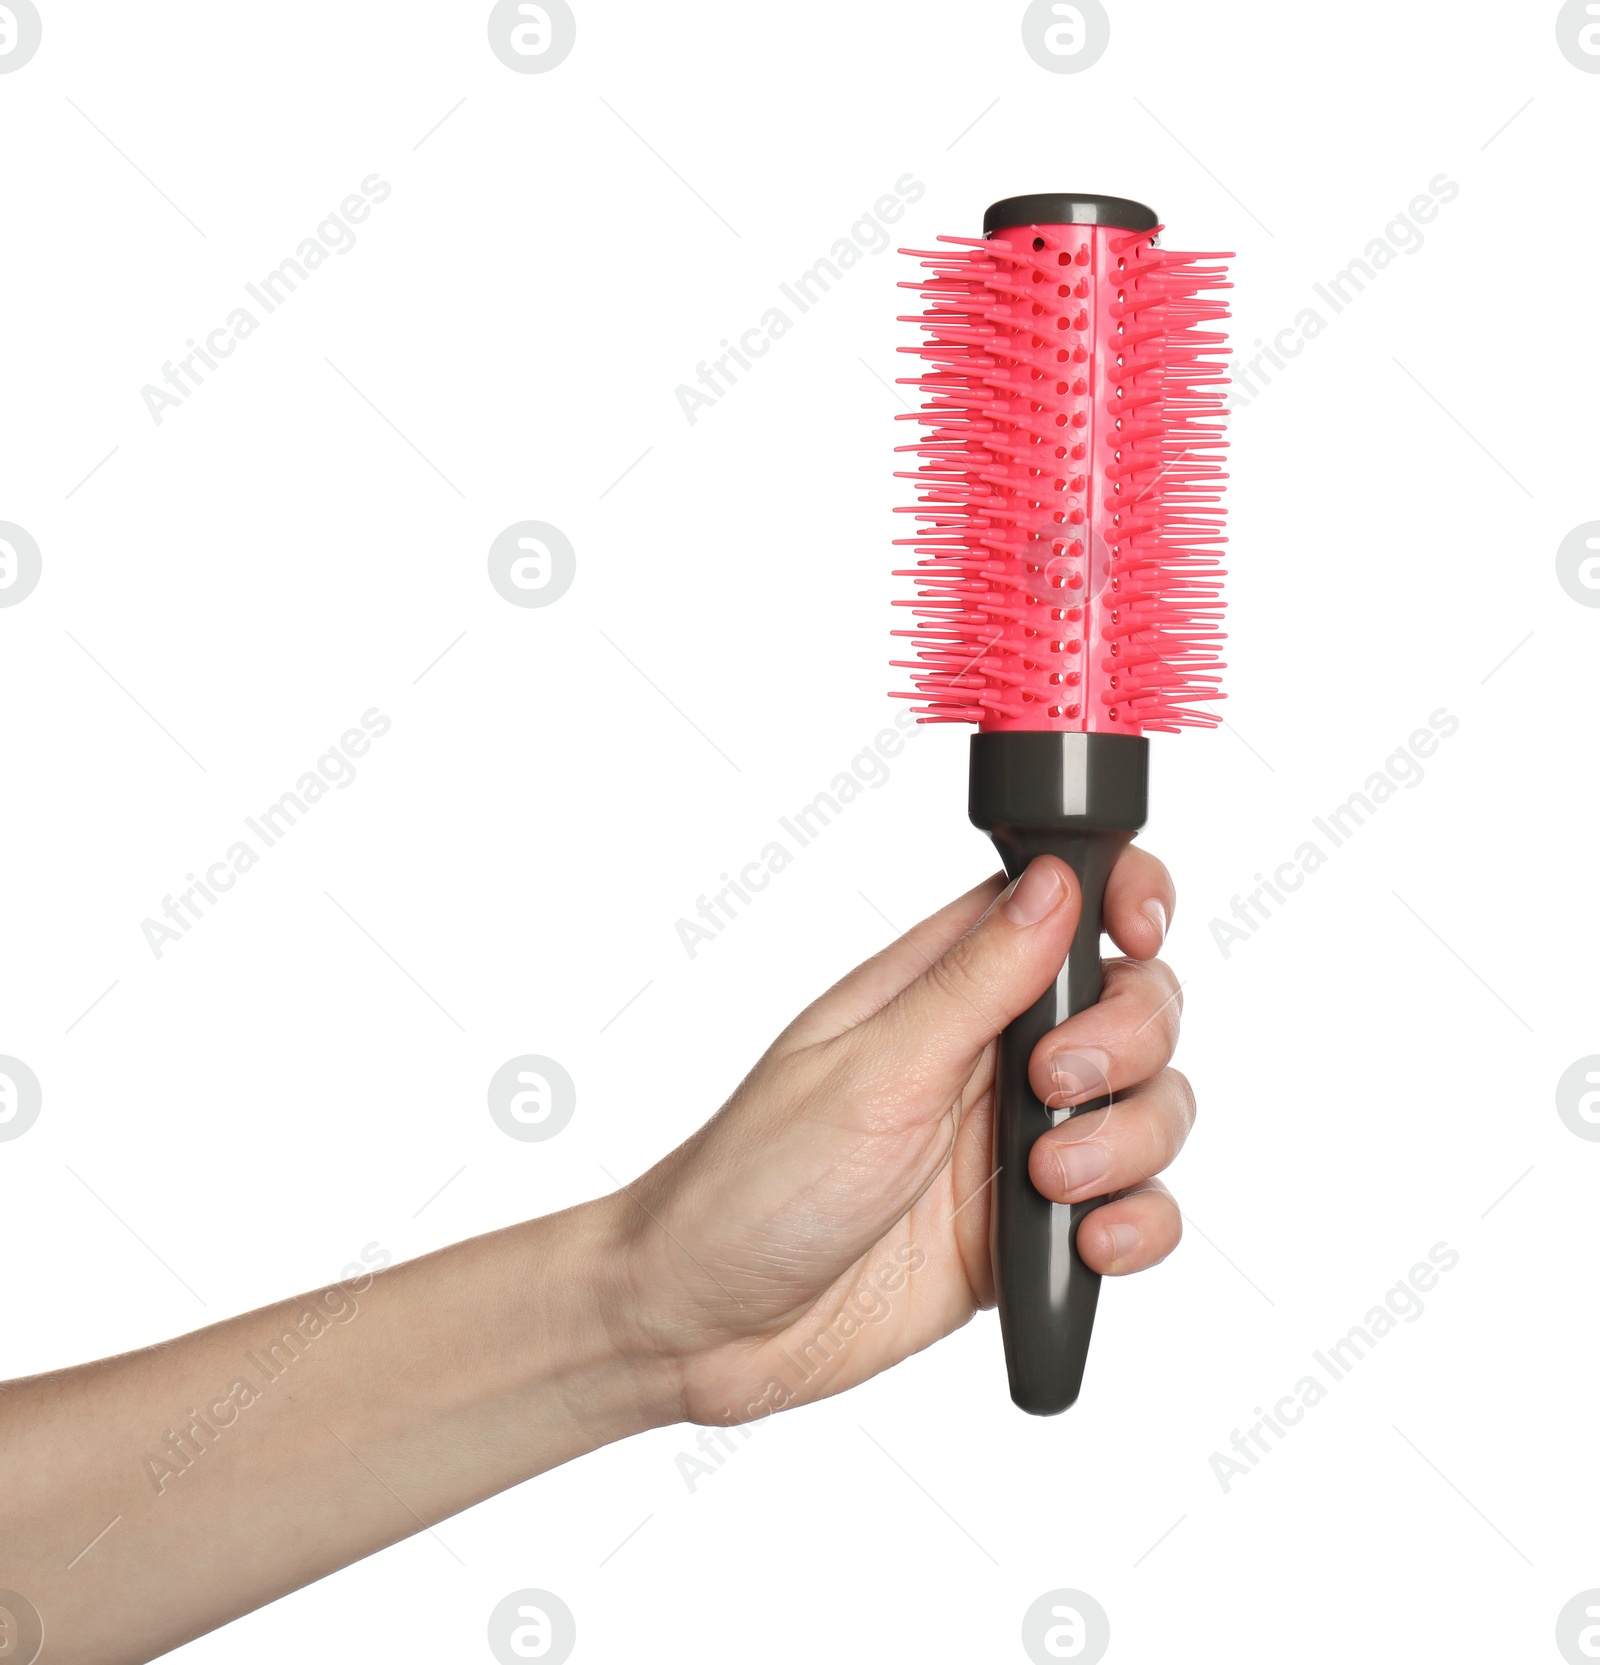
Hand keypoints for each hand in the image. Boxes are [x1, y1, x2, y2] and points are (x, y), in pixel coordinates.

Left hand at [615, 850, 1195, 1423]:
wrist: (708, 1323)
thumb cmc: (754, 1180)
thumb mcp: (868, 1073)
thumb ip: (972, 984)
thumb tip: (1055, 884)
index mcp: (943, 987)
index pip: (1064, 905)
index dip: (1124, 900)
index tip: (1137, 934)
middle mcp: (990, 1054)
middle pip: (1134, 1005)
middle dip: (1127, 1040)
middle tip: (1050, 1085)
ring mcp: (1015, 1142)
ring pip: (1148, 1107)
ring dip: (1129, 1141)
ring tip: (1049, 1181)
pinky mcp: (1029, 1231)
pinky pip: (1133, 1210)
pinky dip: (1138, 1225)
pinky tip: (1088, 1244)